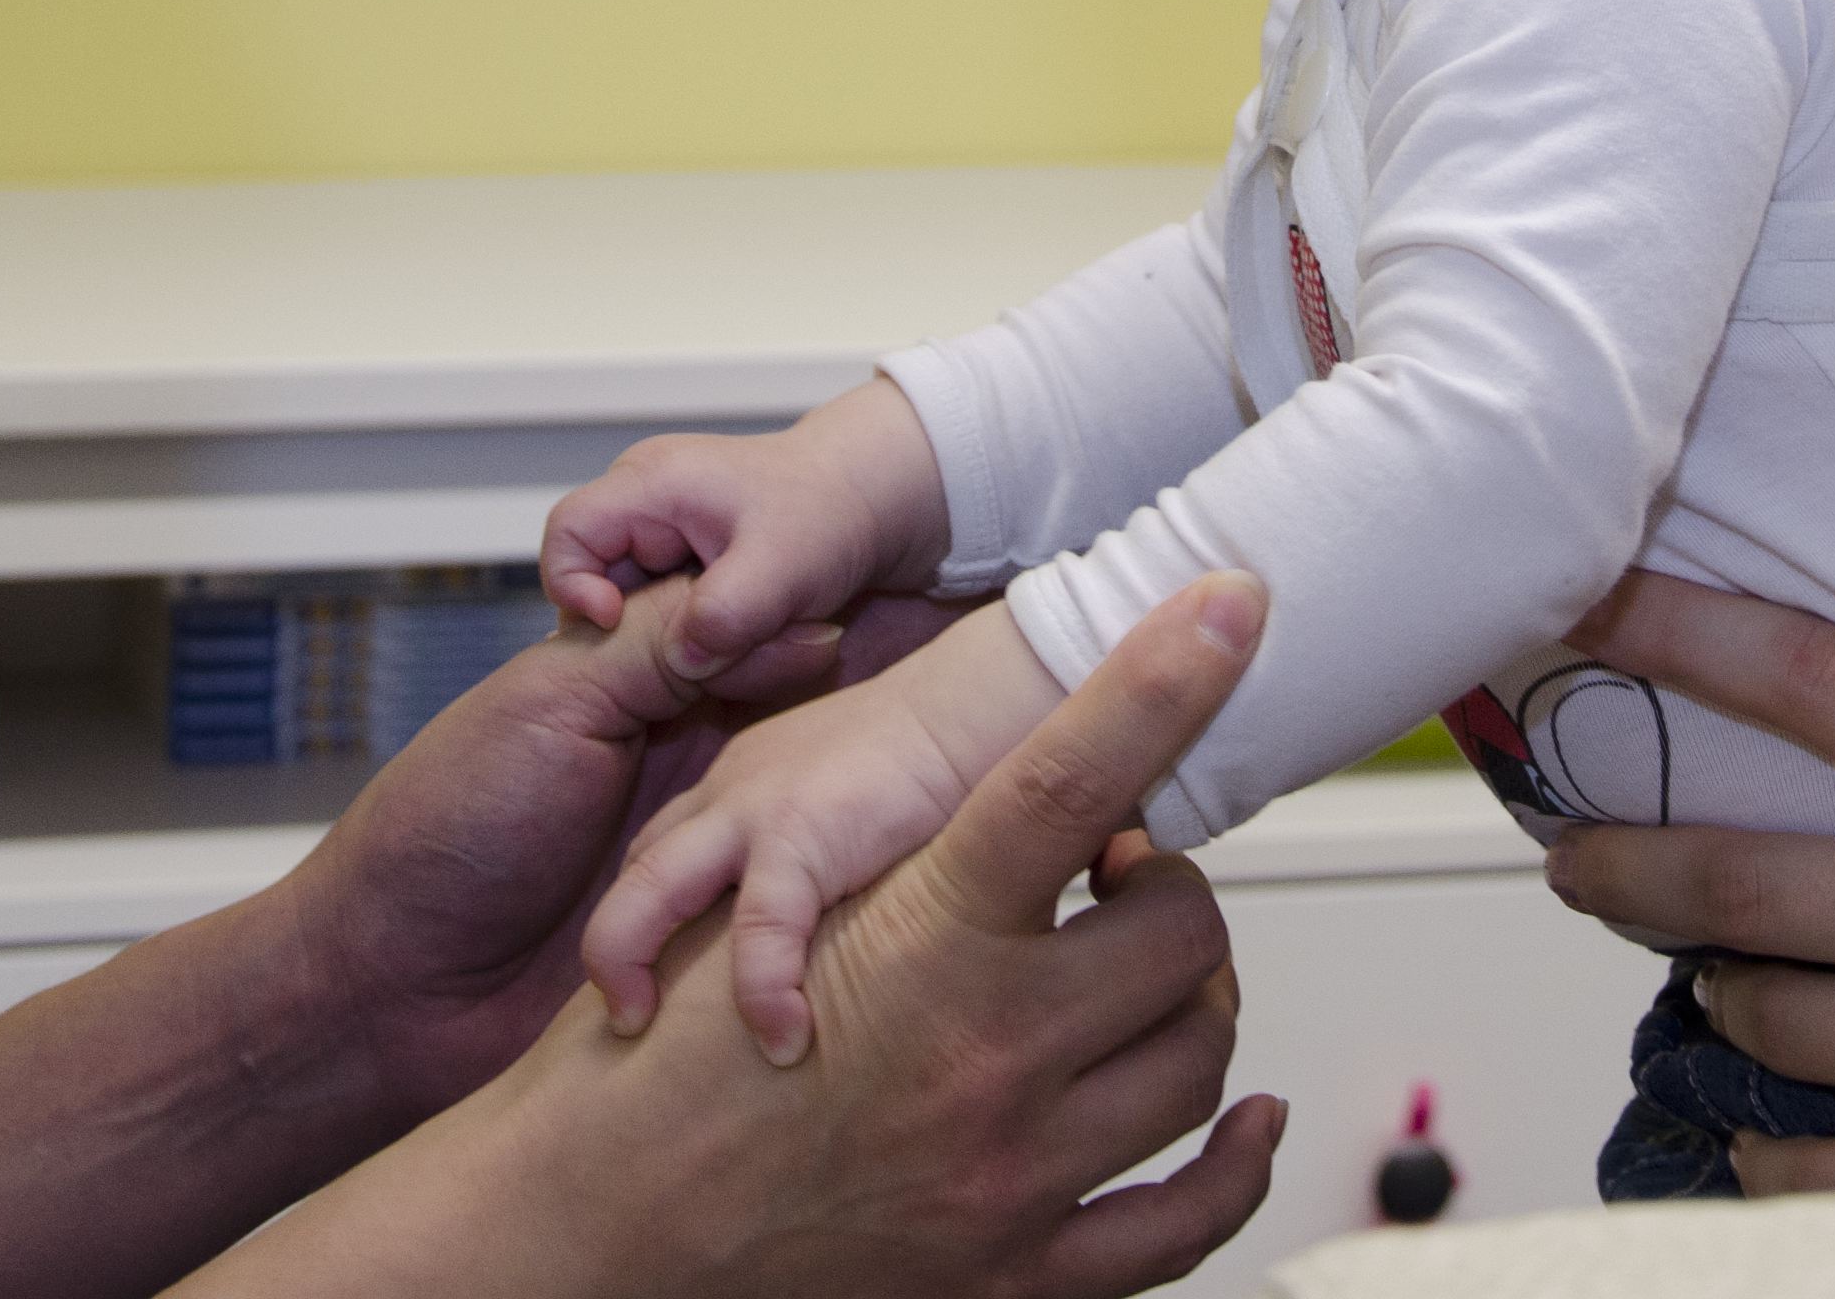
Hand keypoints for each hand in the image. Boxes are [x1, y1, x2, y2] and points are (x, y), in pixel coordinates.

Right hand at [235, 577, 1288, 1298]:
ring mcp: (1012, 1173)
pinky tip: (1245, 1124)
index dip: (1158, 678)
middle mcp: (984, 1053)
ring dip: (1191, 1002)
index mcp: (918, 937)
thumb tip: (982, 779)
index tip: (1232, 603)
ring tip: (1148, 974)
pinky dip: (1230, 1167)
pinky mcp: (1014, 1272)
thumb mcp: (745, 900)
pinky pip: (1178, 1223)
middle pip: (1176, 931)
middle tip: (1133, 875)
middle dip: (1168, 888)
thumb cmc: (652, 1068)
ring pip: (1192, 1062)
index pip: (1068, 777)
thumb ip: (867, 828)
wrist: (589, 1229)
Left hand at [250, 569, 860, 1135]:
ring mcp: (692, 877)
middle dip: (858, 731)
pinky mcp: (694, 970)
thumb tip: (776, 615)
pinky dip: (812, 933)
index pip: (753, 652)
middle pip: (796, 745)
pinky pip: (769, 943)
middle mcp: (678, 786)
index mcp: (640, 705)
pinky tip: (871, 907)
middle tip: (936, 722)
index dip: (819, 639)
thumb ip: (653, 650)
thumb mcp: (553, 703)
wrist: (382, 987)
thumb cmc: (446, 834)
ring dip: (855, 837)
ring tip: (918, 813)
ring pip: (797, 839)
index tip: (893, 629)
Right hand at [544, 376, 955, 678]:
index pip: (568, 533)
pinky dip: (697, 635)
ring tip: (738, 643)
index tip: (621, 629)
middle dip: (638, 628)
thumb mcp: (786, 566)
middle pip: (597, 578)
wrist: (880, 500)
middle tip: (699, 656)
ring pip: (635, 604)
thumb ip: (728, 612)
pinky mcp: (686, 564)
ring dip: (674, 637)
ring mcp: (665, 534)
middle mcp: (647, 503)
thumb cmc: (836, 511)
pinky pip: (665, 611)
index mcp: (652, 482)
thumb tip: (682, 657)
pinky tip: (743, 642)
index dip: (577, 587)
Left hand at [587, 603, 1070, 1059]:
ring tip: (636, 1036)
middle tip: (622, 1023)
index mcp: (736, 787)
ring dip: (630, 969)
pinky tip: (781, 1043)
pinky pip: (758, 930)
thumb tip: (815, 955)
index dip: (641, 928)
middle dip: (609, 953)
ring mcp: (756, 810)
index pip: (656, 860)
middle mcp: (728, 795)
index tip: (647, 993)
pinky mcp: (805, 833)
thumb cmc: (943, 762)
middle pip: (630, 875)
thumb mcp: (852, 809)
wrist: (990, 700)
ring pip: (647, 893)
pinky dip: (760, 992)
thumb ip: (819, 866)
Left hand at [1541, 552, 1834, 1298]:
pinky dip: (1768, 1148)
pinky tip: (1759, 1132)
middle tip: (1568, 842)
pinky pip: (1819, 1165)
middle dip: (1620, 854)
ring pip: (1763, 1008)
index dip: (1675, 634)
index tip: (1587, 609)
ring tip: (1698, 966)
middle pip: (1730, 869)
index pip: (1810, 684)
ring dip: (1714, 983)